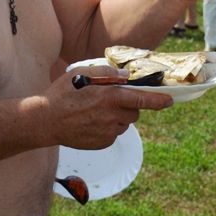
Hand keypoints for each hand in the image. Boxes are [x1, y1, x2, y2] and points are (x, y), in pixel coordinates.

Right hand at [43, 64, 172, 149]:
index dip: (158, 100)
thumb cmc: (62, 93)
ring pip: (124, 123)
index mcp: (109, 97)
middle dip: (129, 105)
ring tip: (95, 111)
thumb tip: (126, 76)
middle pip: (135, 112)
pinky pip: (113, 134)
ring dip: (117, 117)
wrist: (45, 121)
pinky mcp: (102, 143)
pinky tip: (91, 122)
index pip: (142, 99)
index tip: (170, 101)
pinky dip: (108, 127)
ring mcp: (107, 132)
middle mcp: (112, 116)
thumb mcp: (81, 73)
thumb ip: (107, 72)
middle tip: (110, 100)